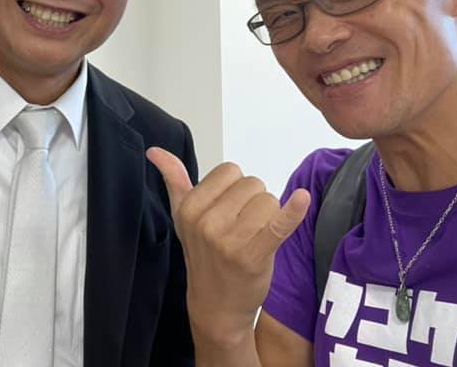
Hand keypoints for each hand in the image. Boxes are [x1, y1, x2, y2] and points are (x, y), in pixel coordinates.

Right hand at [147, 148, 309, 353]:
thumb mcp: (182, 217)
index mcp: (189, 207)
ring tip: (254, 238)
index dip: (235, 188)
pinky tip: (303, 199)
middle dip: (253, 202)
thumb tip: (154, 150)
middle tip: (241, 228)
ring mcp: (230, 239)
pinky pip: (279, 223)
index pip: (230, 170)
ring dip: (269, 217)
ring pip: (269, 200)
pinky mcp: (255, 254)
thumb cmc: (203, 255)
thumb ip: (173, 179)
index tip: (227, 210)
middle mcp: (207, 221)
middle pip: (252, 183)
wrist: (216, 306)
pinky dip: (294, 211)